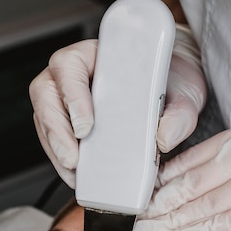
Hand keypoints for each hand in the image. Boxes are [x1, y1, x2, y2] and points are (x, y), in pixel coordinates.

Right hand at [29, 25, 207, 187]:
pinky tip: (77, 176)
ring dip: (55, 149)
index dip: (71, 95)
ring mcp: (67, 99)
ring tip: (74, 173)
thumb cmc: (172, 83)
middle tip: (73, 159)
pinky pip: (54, 140)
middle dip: (55, 130)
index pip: (69, 65)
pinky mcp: (69, 124)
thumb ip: (180, 114)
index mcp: (98, 54)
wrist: (174, 94)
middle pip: (45, 95)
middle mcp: (75, 74)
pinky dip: (62, 161)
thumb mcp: (184, 93)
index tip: (86, 126)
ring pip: (45, 120)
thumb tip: (164, 139)